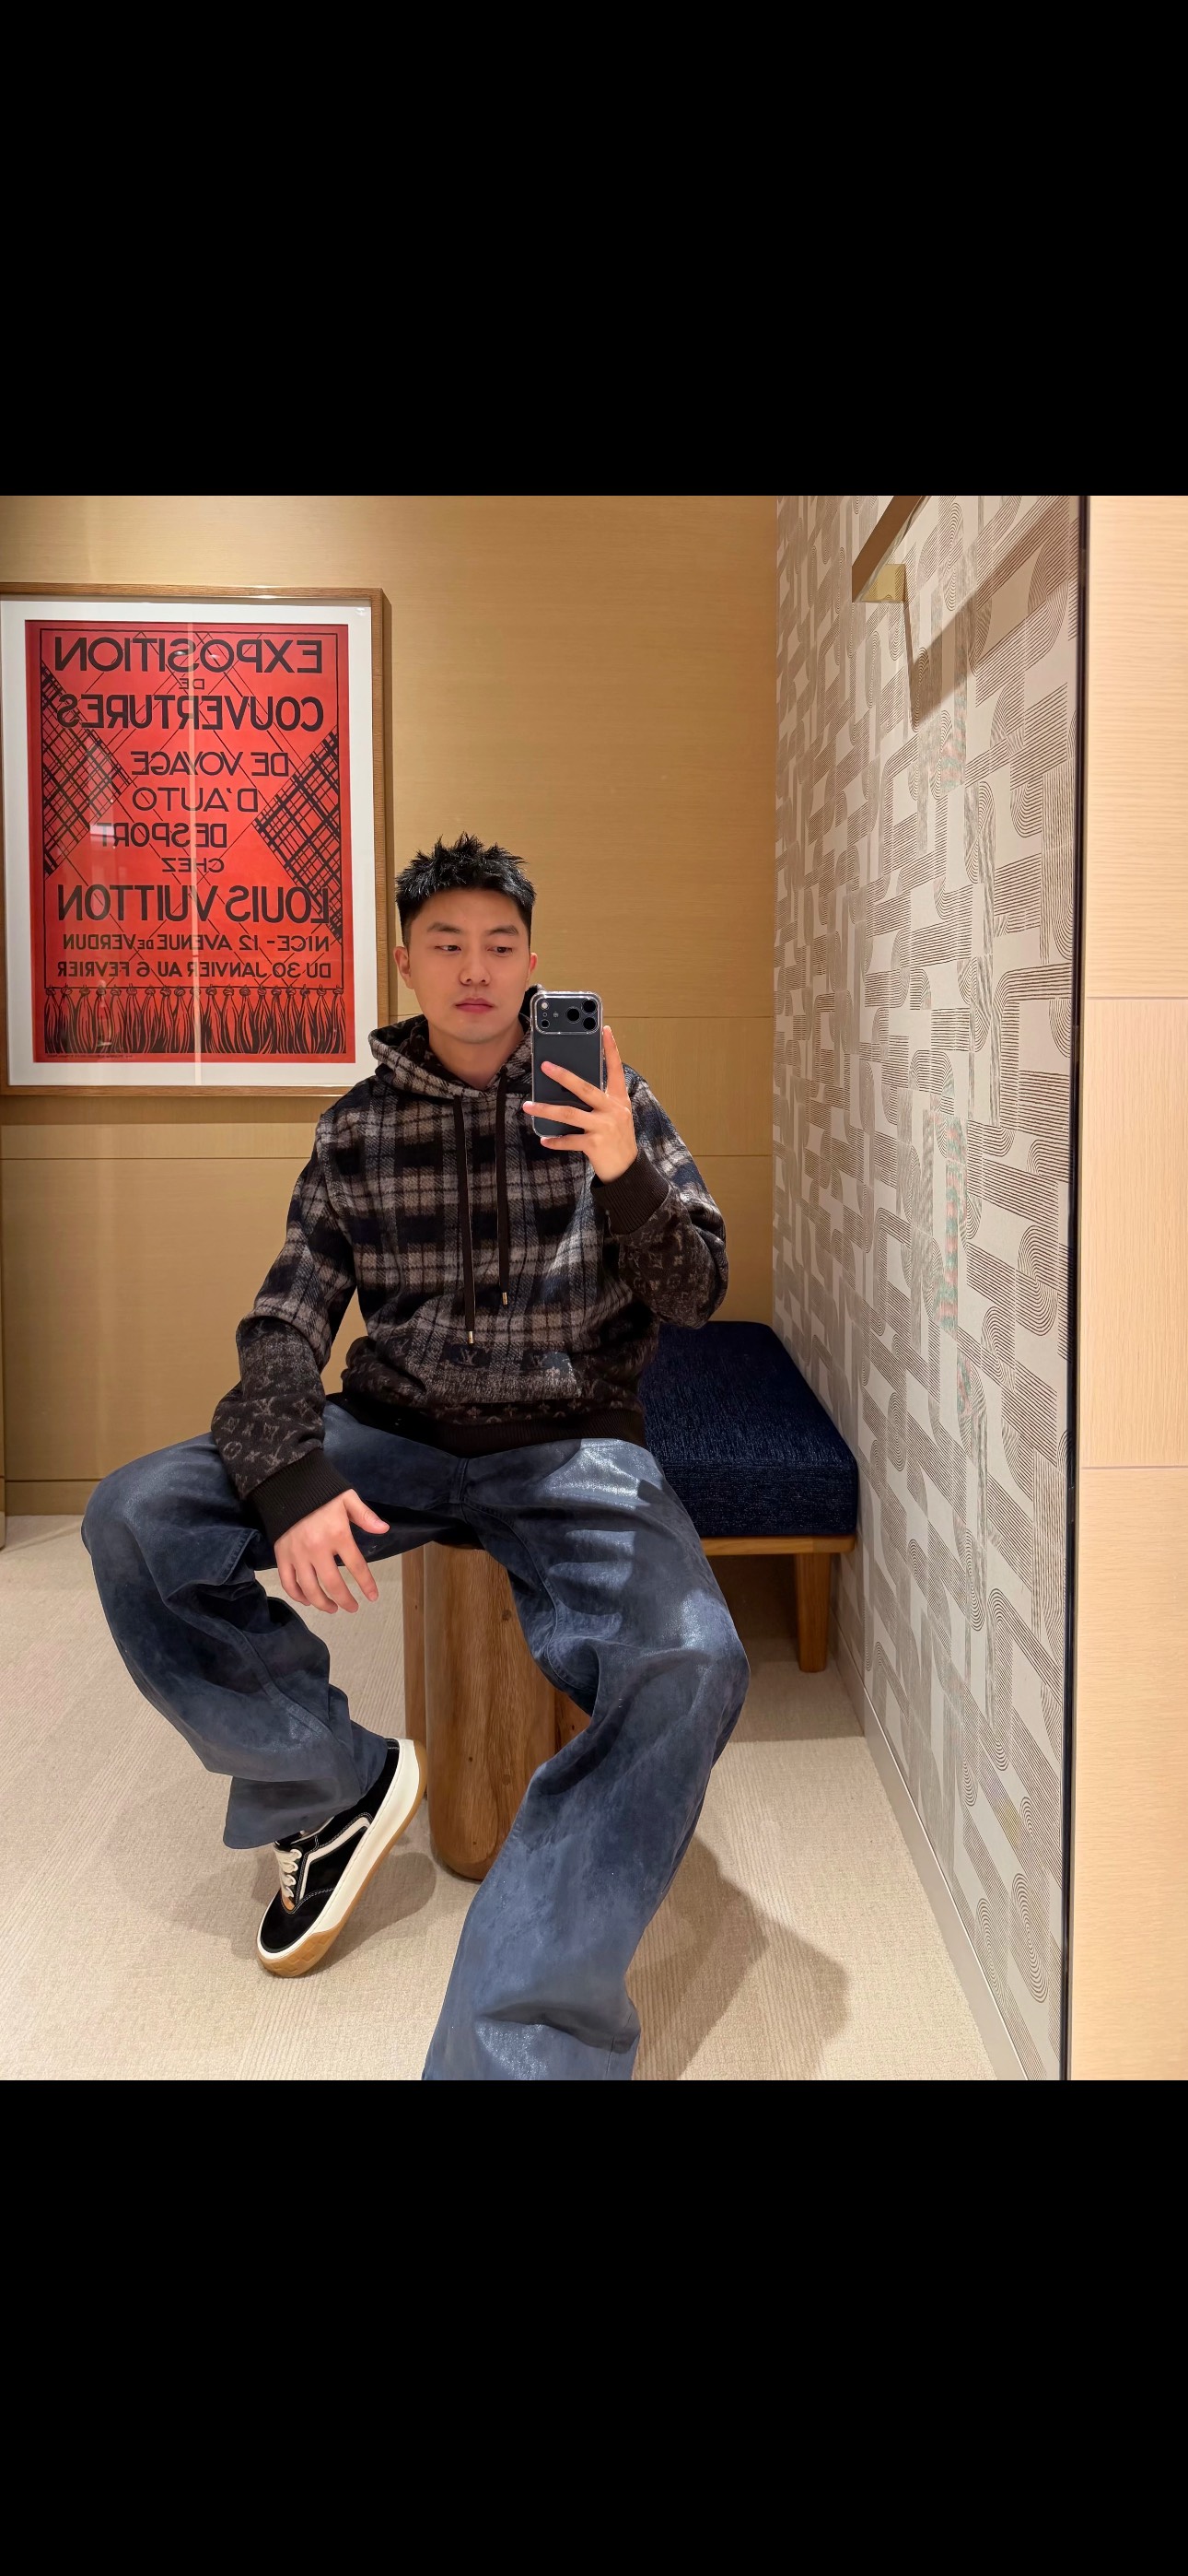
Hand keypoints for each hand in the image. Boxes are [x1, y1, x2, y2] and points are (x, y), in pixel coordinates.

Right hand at [274, 1489, 388, 1614]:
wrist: (286, 1484)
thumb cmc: (320, 1491)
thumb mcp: (346, 1498)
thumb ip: (364, 1515)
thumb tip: (384, 1530)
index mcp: (337, 1534)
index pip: (357, 1566)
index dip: (366, 1584)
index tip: (372, 1597)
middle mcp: (317, 1548)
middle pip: (333, 1584)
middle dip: (345, 1600)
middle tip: (352, 1608)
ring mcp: (297, 1554)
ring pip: (310, 1588)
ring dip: (322, 1603)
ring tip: (332, 1609)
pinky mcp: (281, 1555)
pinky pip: (288, 1582)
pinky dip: (297, 1595)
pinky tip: (307, 1600)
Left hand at [523, 1026, 637, 1181]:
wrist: (627, 1170)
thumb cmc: (618, 1139)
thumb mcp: (616, 1116)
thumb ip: (599, 1102)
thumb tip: (569, 1091)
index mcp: (619, 1100)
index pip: (615, 1070)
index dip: (611, 1049)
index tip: (605, 1030)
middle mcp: (613, 1110)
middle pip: (584, 1088)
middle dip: (563, 1076)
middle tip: (545, 1066)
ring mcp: (604, 1127)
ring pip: (570, 1114)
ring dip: (546, 1110)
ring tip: (529, 1106)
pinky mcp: (595, 1145)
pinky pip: (570, 1140)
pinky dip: (555, 1140)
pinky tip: (544, 1139)